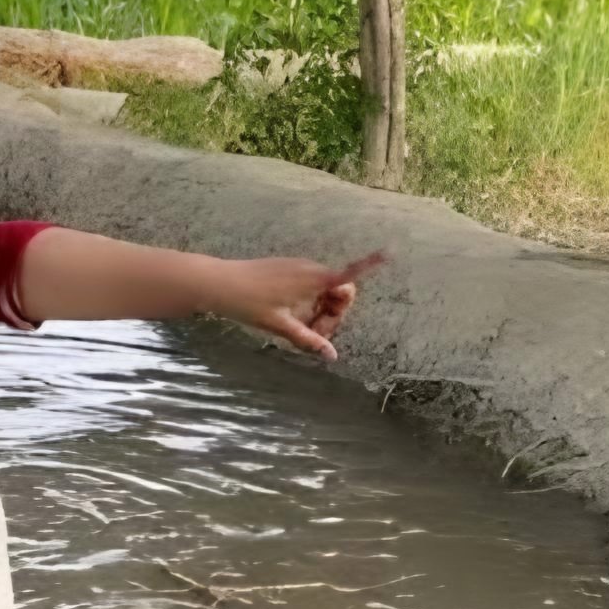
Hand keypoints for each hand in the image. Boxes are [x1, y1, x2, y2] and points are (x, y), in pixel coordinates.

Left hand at [211, 253, 383, 360]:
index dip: (369, 265)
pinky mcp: (286, 269)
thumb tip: (332, 356)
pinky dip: (308, 301)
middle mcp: (308, 269)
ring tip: (298, 329)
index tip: (389, 253)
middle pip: (338, 290)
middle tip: (314, 335)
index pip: (348, 273)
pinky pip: (308, 285)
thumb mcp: (281, 326)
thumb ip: (309, 340)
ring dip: (319, 309)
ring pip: (322, 289)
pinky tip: (289, 316)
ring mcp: (297, 267)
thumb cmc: (249, 303)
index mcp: (312, 279)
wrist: (219, 283)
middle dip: (333, 313)